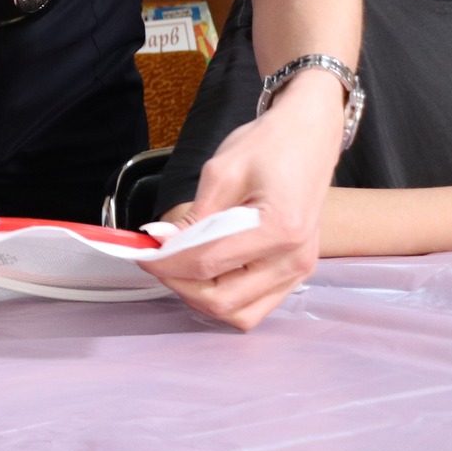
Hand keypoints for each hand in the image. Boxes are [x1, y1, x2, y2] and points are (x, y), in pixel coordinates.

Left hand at [148, 74, 341, 328]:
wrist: (310, 136)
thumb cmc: (270, 145)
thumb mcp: (222, 172)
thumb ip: (193, 215)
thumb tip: (163, 243)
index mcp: (279, 230)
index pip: (207, 263)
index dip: (166, 262)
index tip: (141, 252)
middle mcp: (294, 259)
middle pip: (224, 300)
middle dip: (180, 284)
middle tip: (157, 260)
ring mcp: (299, 270)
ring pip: (241, 314)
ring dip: (202, 297)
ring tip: (180, 267)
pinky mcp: (296, 272)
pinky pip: (256, 304)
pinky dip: (225, 296)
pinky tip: (206, 271)